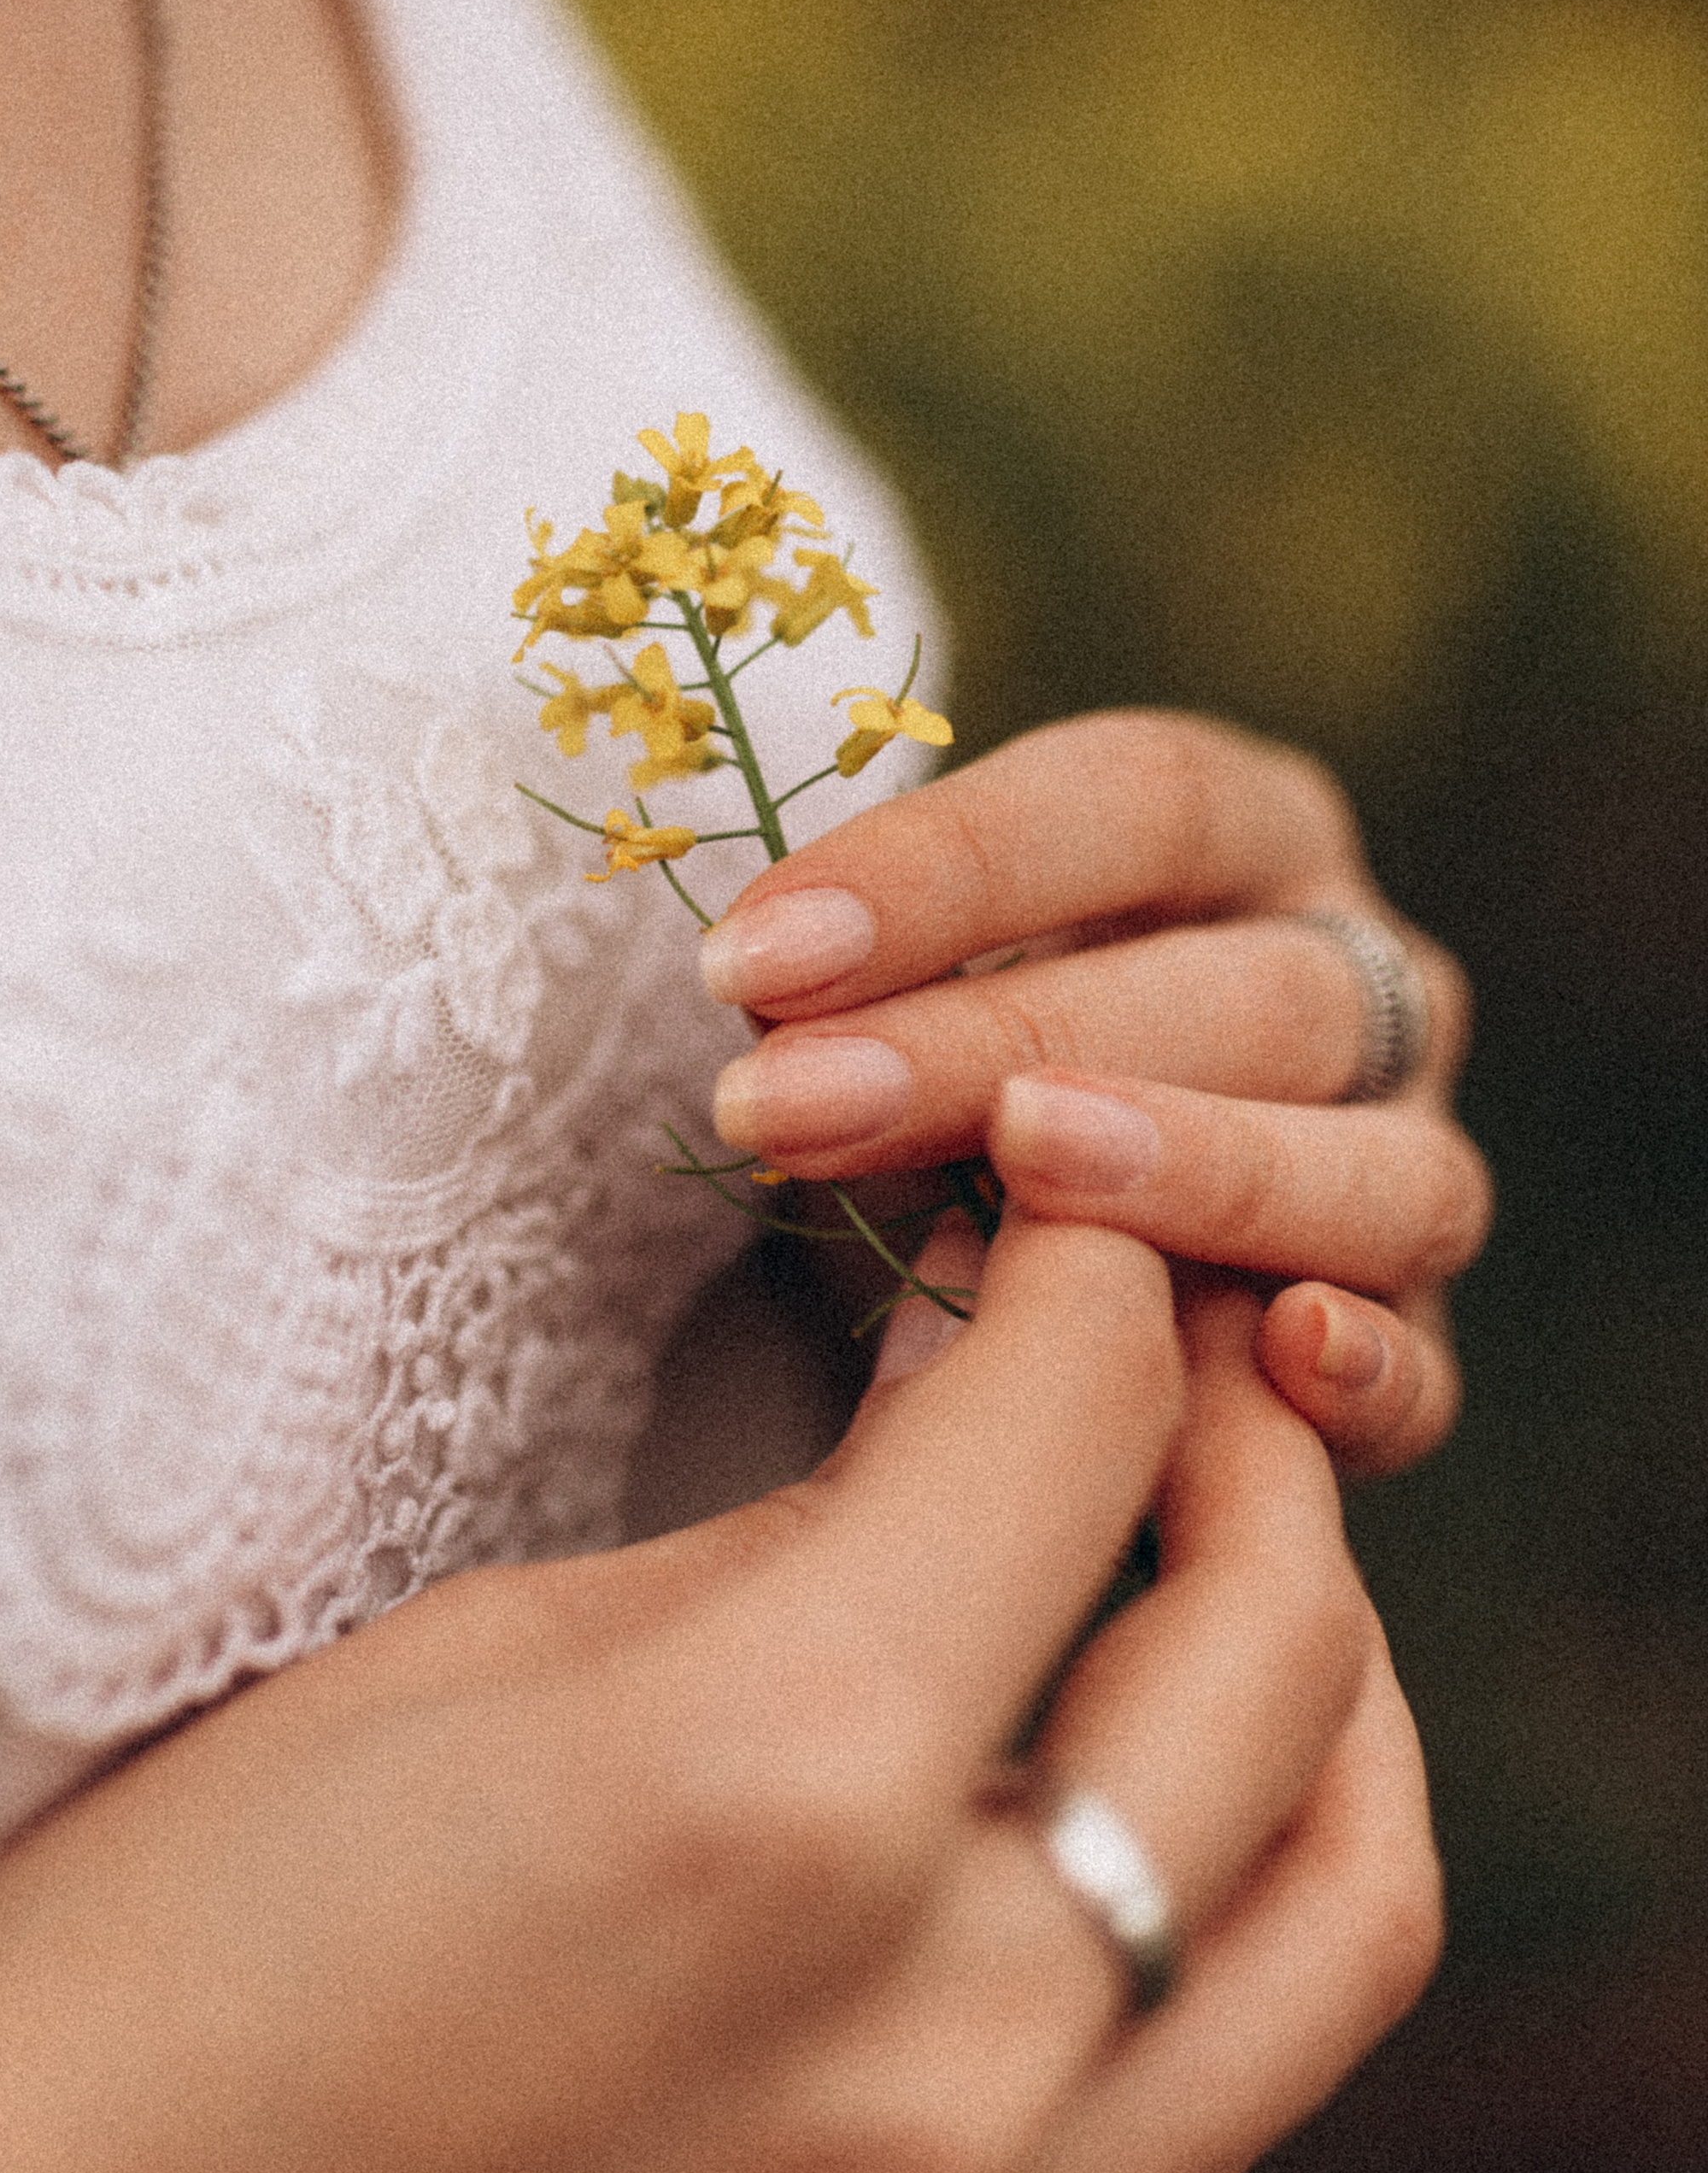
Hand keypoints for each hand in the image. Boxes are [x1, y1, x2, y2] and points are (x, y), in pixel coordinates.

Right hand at [0, 1220, 1438, 2172]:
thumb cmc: (140, 1971)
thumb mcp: (464, 1668)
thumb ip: (788, 1546)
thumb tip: (976, 1424)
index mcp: (778, 1793)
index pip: (1073, 1429)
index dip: (1085, 1265)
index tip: (1055, 1204)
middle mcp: (941, 2051)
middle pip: (1283, 1664)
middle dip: (1247, 1442)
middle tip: (1168, 1348)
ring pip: (1333, 1924)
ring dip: (1312, 1703)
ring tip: (1215, 1576)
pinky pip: (1207, 2119)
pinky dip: (1211, 1924)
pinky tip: (1095, 1824)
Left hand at [699, 710, 1487, 1475]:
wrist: (1051, 1247)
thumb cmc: (955, 1068)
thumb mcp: (910, 985)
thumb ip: (870, 983)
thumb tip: (761, 1000)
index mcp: (1253, 836)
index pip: (1138, 799)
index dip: (947, 866)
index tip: (749, 955)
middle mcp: (1369, 983)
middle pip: (1247, 992)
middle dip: (1007, 1039)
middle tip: (795, 1100)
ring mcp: (1413, 1164)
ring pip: (1381, 1170)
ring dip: (1204, 1174)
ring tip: (1023, 1173)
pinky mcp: (1418, 1350)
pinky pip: (1423, 1373)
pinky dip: (1366, 1369)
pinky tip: (1281, 1350)